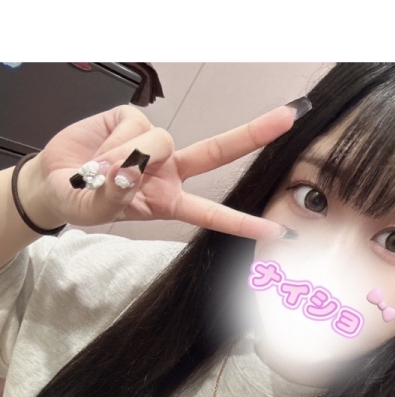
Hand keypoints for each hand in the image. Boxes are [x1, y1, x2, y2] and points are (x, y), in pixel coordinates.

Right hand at [30, 104, 296, 239]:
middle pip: (217, 152)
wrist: (54, 180)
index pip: (212, 213)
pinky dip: (113, 141)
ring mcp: (153, 144)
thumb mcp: (96, 211)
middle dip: (252, 134)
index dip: (242, 222)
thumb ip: (113, 197)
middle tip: (289, 118)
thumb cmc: (82, 202)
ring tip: (99, 171)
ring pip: (161, 140)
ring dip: (128, 157)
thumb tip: (128, 170)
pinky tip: (98, 149)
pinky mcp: (133, 119)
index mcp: (169, 201)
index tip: (275, 229)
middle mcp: (169, 170)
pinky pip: (134, 124)